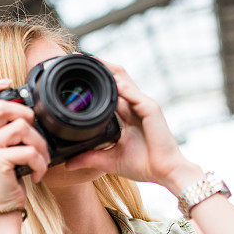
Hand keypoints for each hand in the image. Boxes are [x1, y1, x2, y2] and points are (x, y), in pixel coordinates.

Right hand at [0, 79, 51, 212]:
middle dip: (27, 115)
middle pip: (2, 107)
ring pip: (21, 129)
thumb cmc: (8, 186)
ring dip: (40, 145)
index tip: (8, 81)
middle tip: (37, 134)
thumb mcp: (5, 158)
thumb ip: (9, 138)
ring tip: (42, 161)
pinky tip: (38, 175)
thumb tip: (29, 117)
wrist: (2, 212)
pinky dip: (41, 163)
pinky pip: (28, 151)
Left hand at [62, 61, 189, 185]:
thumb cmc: (144, 166)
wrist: (166, 173)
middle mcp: (136, 107)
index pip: (111, 92)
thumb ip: (90, 158)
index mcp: (129, 116)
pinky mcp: (151, 109)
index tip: (77, 75)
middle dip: (100, 68)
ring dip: (108, 69)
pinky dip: (121, 86)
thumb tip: (68, 163)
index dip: (97, 81)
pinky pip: (134, 93)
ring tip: (90, 61)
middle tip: (78, 60)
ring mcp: (144, 106)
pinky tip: (109, 80)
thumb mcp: (111, 161)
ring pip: (125, 79)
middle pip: (117, 79)